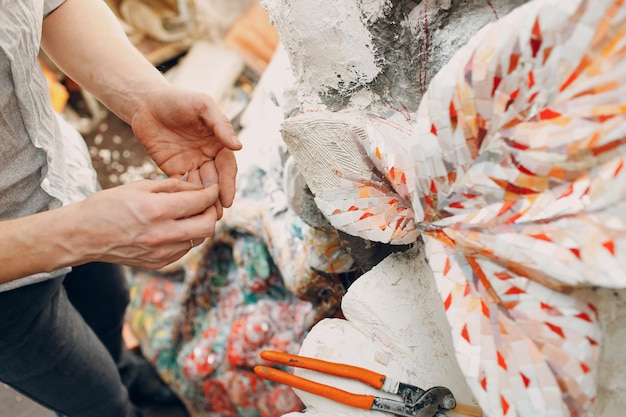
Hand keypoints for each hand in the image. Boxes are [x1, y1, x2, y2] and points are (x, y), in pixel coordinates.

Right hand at [76, 179, 218, 269]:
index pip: (199, 202)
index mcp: (156, 210)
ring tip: (191, 213)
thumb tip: (197, 187)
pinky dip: (187, 236)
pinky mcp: (158, 263)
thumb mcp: (139, 187)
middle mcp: (161, 234)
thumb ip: (172, 186)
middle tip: (206, 202)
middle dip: (212, 211)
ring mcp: (161, 252)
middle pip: (207, 226)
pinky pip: (184, 249)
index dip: (211, 192)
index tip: (213, 187)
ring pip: (198, 239)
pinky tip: (175, 226)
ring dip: (200, 225)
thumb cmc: (108, 205)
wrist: (83, 235)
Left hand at [129, 86, 241, 211]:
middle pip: (215, 180)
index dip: (228, 183)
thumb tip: (239, 147)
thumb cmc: (178, 99)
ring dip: (202, 202)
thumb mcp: (203, 105)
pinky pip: (181, 186)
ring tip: (203, 218)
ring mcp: (191, 163)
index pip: (227, 166)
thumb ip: (221, 125)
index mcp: (219, 142)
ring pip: (200, 187)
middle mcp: (208, 155)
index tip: (228, 199)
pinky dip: (184, 197)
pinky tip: (185, 209)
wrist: (146, 102)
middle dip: (217, 198)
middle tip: (216, 215)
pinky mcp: (173, 169)